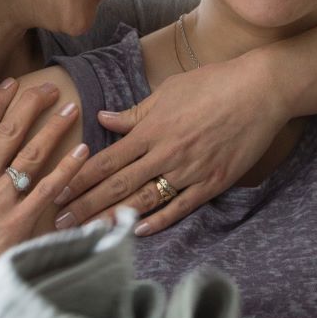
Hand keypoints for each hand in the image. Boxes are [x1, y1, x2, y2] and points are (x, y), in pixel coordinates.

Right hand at [0, 79, 89, 317]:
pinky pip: (47, 189)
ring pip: (31, 154)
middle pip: (9, 132)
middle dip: (32, 105)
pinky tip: (80, 152)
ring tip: (71, 110)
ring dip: (53, 128)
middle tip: (50, 89)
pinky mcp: (16, 223)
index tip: (14, 83)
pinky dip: (66, 169)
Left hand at [54, 56, 287, 234]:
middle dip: (85, 205)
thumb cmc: (213, 84)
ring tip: (89, 234)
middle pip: (117, 186)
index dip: (79, 178)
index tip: (56, 191)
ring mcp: (189, 170)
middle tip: (59, 223)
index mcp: (150, 130)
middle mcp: (165, 153)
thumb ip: (134, 113)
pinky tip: (138, 231)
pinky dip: (159, 220)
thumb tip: (103, 118)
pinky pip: (181, 206)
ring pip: (144, 200)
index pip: (105, 160)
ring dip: (114, 218)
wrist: (260, 90)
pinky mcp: (213, 181)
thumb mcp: (168, 91)